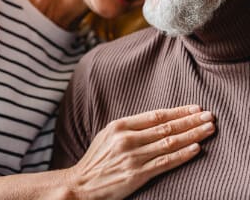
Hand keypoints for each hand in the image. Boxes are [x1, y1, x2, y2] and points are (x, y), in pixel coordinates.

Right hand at [67, 105, 214, 199]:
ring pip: (169, 142)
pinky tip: (196, 149)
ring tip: (208, 129)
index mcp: (120, 125)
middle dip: (190, 120)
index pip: (156, 115)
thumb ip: (130, 127)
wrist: (82, 184)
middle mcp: (128, 138)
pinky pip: (165, 162)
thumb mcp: (108, 134)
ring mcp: (133, 156)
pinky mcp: (138, 174)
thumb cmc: (96, 159)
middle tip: (209, 115)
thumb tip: (156, 120)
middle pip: (166, 127)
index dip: (178, 111)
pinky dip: (183, 155)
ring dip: (192, 135)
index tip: (194, 107)